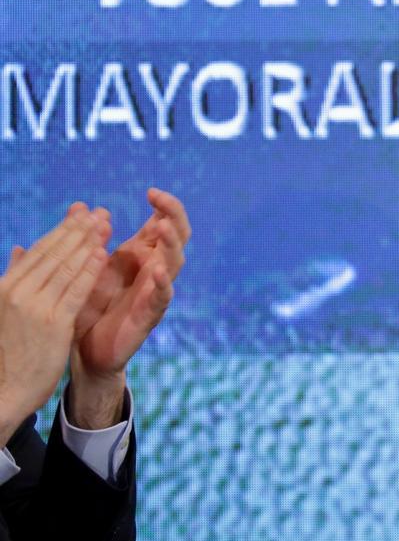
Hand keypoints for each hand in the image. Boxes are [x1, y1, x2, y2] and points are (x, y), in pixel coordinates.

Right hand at [0, 208, 107, 441]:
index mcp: (6, 285)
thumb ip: (16, 277)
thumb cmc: (9, 349)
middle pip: (53, 253)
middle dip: (79, 229)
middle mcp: (18, 291)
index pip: (40, 251)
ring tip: (105, 224)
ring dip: (88, 242)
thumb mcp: (7, 308)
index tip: (82, 214)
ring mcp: (34, 306)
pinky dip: (89, 269)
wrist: (4, 389)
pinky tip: (103, 254)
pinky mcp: (52, 323)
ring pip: (65, 266)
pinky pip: (75, 290)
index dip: (63, 230)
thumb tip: (19, 249)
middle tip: (100, 212)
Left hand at [70, 188, 189, 427]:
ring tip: (163, 227)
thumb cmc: (86, 306)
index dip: (164, 206)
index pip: (162, 223)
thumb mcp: (83, 265)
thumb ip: (84, 237)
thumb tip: (80, 205)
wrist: (81, 349)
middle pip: (177, 237)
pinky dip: (163, 283)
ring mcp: (153, 291)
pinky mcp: (148, 315)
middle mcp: (151, 269)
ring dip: (171, 244)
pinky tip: (158, 271)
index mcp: (138, 254)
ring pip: (175, 263)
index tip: (151, 191)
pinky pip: (162, 297)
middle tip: (161, 200)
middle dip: (173, 215)